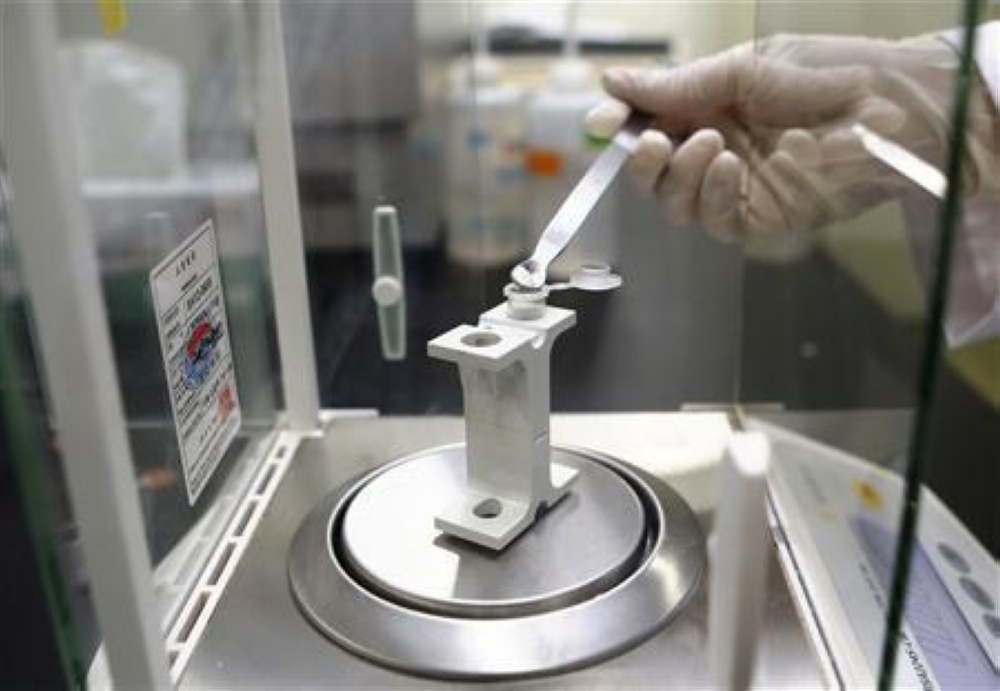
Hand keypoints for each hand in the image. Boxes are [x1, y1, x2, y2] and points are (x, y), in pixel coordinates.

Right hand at [586, 34, 996, 244]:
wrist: (890, 105)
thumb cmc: (827, 74)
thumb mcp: (743, 68)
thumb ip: (678, 84)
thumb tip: (612, 83)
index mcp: (708, 110)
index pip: (647, 125)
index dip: (618, 127)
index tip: (601, 122)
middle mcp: (715, 151)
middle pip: (652, 175)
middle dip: (641, 161)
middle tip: (651, 140)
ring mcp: (735, 188)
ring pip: (674, 204)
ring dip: (677, 175)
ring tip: (711, 142)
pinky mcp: (760, 217)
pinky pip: (712, 221)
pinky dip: (708, 194)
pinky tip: (727, 165)